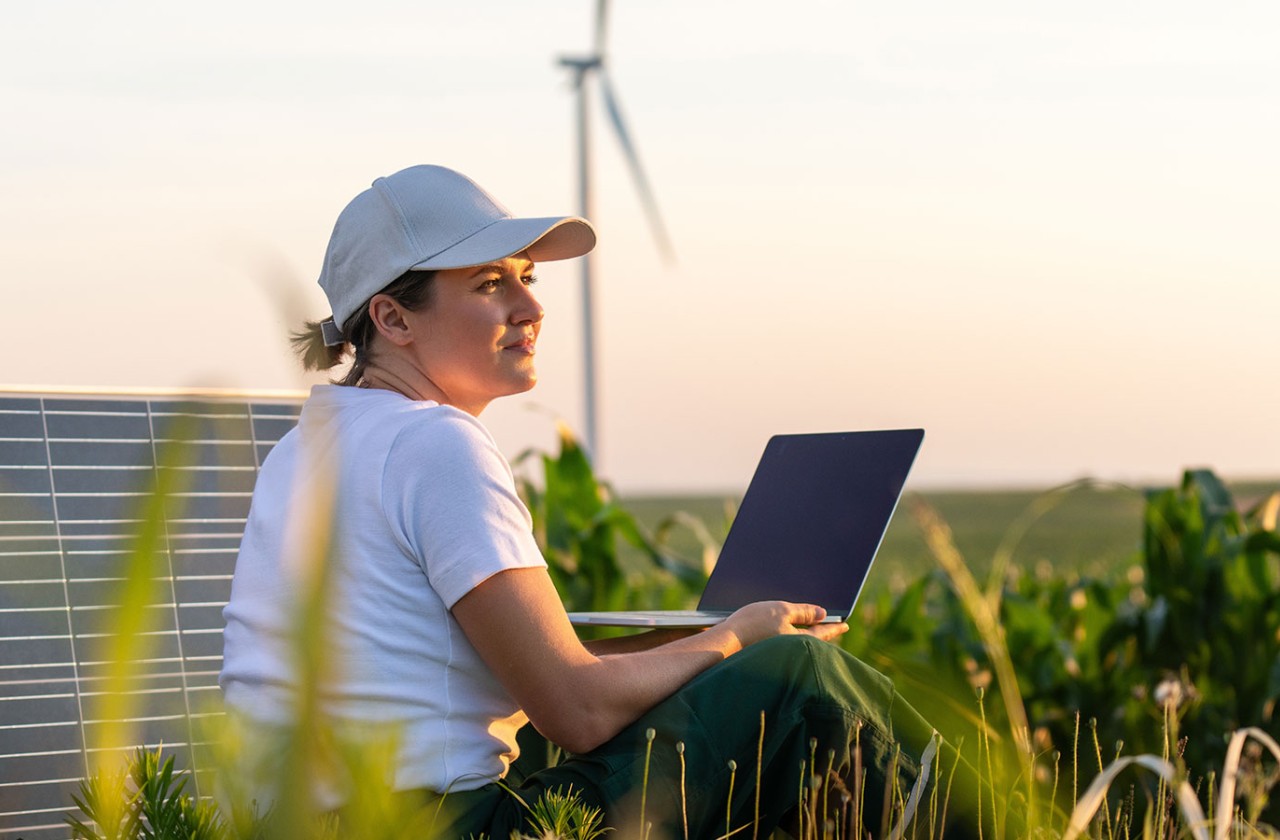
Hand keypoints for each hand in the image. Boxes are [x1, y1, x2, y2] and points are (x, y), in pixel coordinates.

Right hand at [721, 600, 849, 648]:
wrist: (724, 642)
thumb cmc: (753, 625)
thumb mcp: (781, 611)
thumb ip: (804, 612)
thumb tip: (823, 613)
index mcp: (799, 642)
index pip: (821, 633)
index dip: (834, 626)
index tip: (845, 624)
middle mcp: (790, 651)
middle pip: (809, 639)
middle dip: (818, 631)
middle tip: (828, 625)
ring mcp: (777, 654)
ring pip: (795, 642)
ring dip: (801, 633)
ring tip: (807, 624)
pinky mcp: (764, 653)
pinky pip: (781, 643)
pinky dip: (785, 636)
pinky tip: (780, 629)